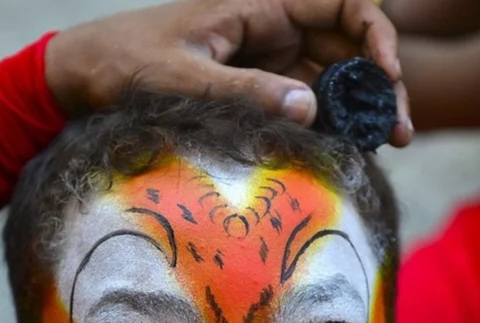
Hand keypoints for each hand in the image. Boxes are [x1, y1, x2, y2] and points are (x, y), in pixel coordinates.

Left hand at [45, 0, 412, 144]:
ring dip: (360, 111)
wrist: (81, 76)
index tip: (386, 76)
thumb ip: (244, 90)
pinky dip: (327, 125)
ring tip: (379, 149)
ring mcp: (266, 59)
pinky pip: (305, 103)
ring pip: (333, 79)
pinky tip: (344, 152)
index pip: (344, 2)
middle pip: (349, 46)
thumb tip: (311, 109)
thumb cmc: (124, 62)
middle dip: (380, 85)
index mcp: (259, 4)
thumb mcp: (181, 78)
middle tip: (397, 133)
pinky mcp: (254, 89)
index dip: (377, 33)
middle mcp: (272, 27)